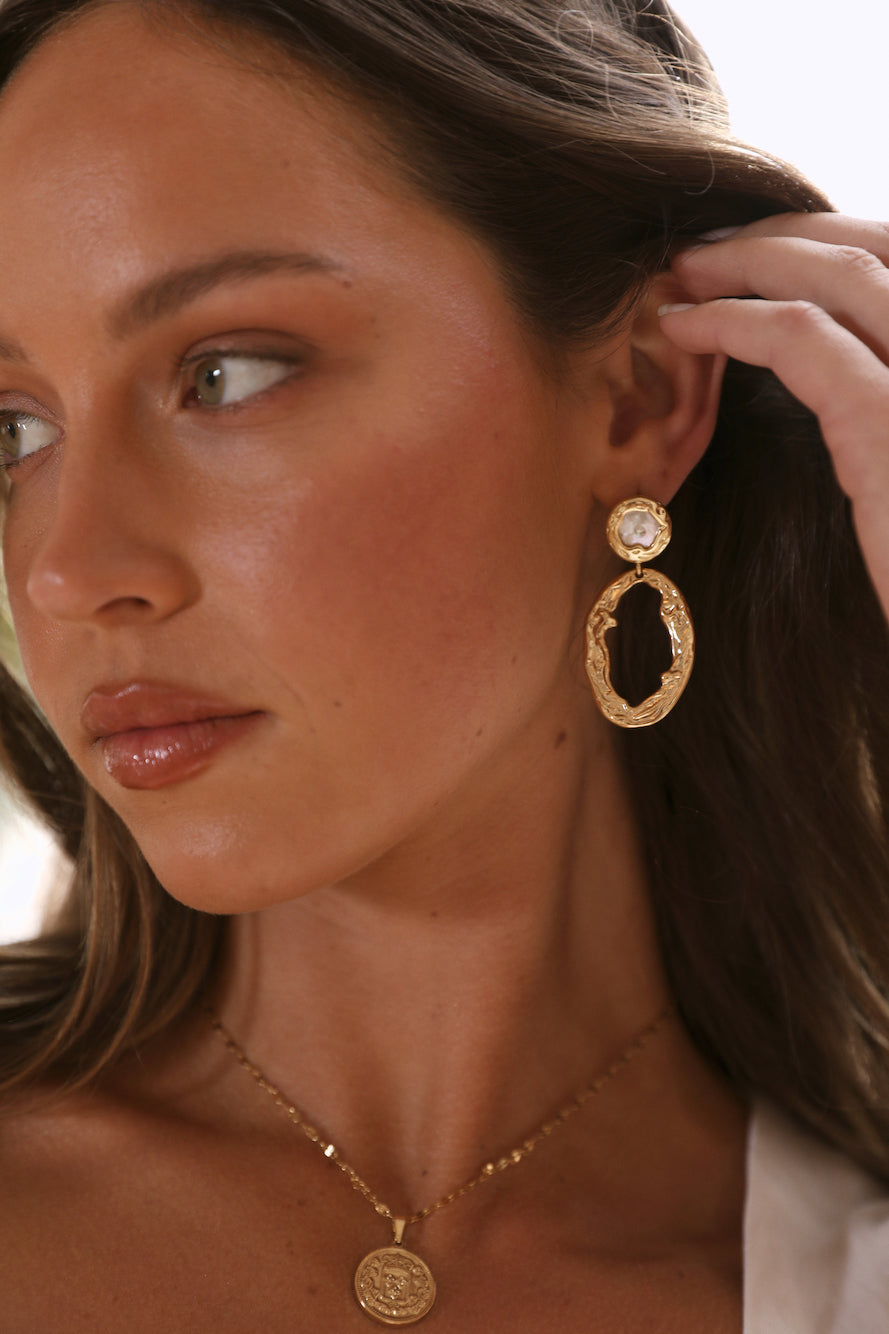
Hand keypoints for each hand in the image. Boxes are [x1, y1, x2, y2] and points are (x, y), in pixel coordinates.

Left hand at [660, 215, 888, 618]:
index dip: (829, 241)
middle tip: (704, 250)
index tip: (754, 254)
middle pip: (878, 246)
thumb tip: (831, 361)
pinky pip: (800, 340)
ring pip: (840, 273)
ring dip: (749, 260)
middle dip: (785, 235)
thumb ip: (880, 397)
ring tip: (681, 273)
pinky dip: (732, 321)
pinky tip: (683, 327)